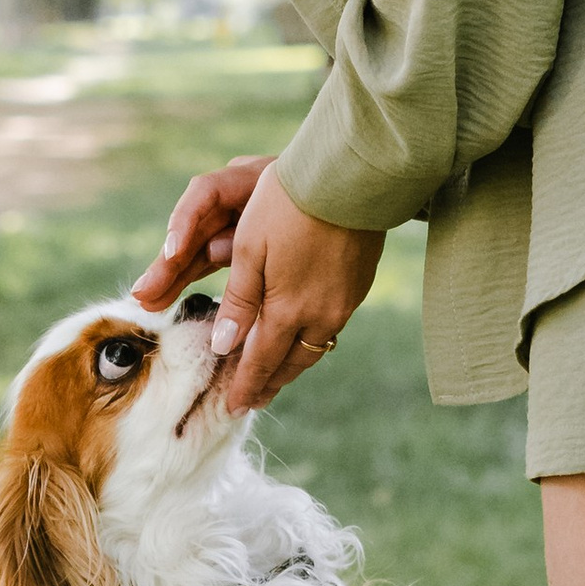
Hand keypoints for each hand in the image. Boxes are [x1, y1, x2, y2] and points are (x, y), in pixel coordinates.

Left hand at [132, 156, 382, 412]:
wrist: (349, 179)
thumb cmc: (287, 208)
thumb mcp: (250, 251)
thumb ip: (239, 302)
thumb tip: (225, 347)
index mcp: (287, 310)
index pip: (262, 361)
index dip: (246, 385)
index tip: (234, 406)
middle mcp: (320, 316)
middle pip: (291, 364)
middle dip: (270, 383)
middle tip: (253, 400)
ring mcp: (344, 303)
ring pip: (314, 349)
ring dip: (292, 365)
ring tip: (275, 377)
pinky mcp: (359, 287)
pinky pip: (331, 328)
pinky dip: (311, 341)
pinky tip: (303, 339)